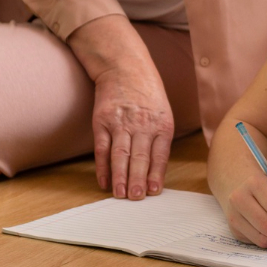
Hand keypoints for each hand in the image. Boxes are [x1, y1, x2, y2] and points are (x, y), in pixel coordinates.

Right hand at [66, 15, 173, 199]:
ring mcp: (120, 122)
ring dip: (120, 176)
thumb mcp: (164, 113)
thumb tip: (157, 172)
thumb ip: (160, 139)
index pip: (160, 154)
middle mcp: (142, 124)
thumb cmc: (148, 94)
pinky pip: (102, 147)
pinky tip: (104, 181)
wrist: (125, 67)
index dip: (156, 174)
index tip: (153, 192)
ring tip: (121, 196)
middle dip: (138, 180)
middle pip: (140, 156)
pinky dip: (102, 166)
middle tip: (136, 199)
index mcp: (162, 123)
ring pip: (120, 154)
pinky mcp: (102, 121)